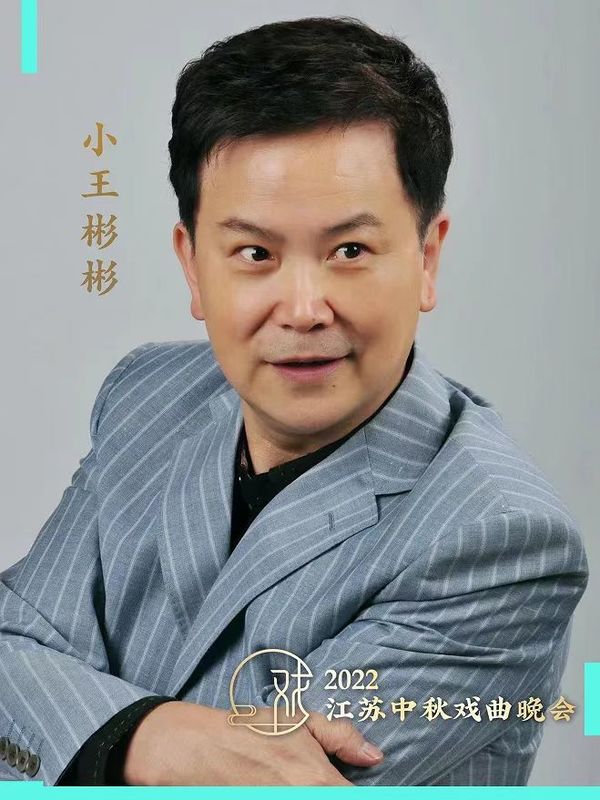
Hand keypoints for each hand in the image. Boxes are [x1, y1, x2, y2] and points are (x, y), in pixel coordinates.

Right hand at [123, 700, 383, 784]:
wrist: (199, 750)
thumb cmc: (252, 732)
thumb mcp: (300, 722)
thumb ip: (342, 737)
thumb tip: (375, 756)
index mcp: (320, 783)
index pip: (358, 799)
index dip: (365, 793)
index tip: (373, 787)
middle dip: (339, 792)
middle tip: (330, 782)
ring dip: (322, 796)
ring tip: (303, 782)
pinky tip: (290, 787)